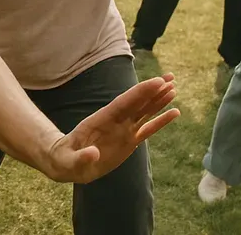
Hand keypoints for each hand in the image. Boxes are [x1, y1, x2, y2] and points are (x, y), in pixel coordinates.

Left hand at [40, 74, 179, 183]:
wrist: (69, 163)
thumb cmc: (65, 160)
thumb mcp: (68, 161)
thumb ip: (81, 157)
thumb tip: (94, 153)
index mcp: (101, 120)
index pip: (124, 103)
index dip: (140, 92)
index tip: (156, 82)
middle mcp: (115, 121)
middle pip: (137, 103)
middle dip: (153, 90)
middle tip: (171, 77)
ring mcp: (124, 130)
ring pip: (145, 112)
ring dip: (159, 100)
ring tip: (174, 88)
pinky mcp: (130, 141)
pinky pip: (148, 129)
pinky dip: (161, 121)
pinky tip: (174, 112)